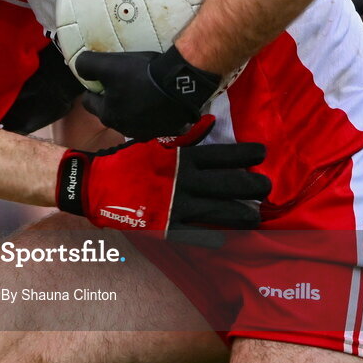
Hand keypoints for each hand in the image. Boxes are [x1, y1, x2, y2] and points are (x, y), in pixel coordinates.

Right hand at [57, 116, 269, 234]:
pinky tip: (226, 239)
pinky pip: (194, 234)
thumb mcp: (156, 143)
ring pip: (217, 211)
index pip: (221, 155)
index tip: (263, 153)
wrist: (94, 184)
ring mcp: (176, 206)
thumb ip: (186, 137)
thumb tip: (211, 123)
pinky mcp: (165, 226)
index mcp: (182, 159)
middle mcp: (184, 182)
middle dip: (250, 186)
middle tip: (268, 188)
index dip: (244, 155)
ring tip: (257, 217)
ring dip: (239, 214)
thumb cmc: (126, 161)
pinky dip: (210, 237)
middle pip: (227, 185)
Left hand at [76, 46, 221, 139]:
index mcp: (108, 116)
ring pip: (132, 116)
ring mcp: (147, 132)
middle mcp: (125, 129)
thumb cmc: (140, 75)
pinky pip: (154, 119)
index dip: (93, 87)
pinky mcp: (166, 129)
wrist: (181, 83)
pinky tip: (159, 97)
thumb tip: (79, 67)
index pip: (89, 102)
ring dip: (133, 105)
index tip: (102, 76)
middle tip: (123, 79)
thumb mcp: (108, 64)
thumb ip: (87, 65)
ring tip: (142, 87)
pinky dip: (153, 110)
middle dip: (113, 97)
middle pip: (111, 111)